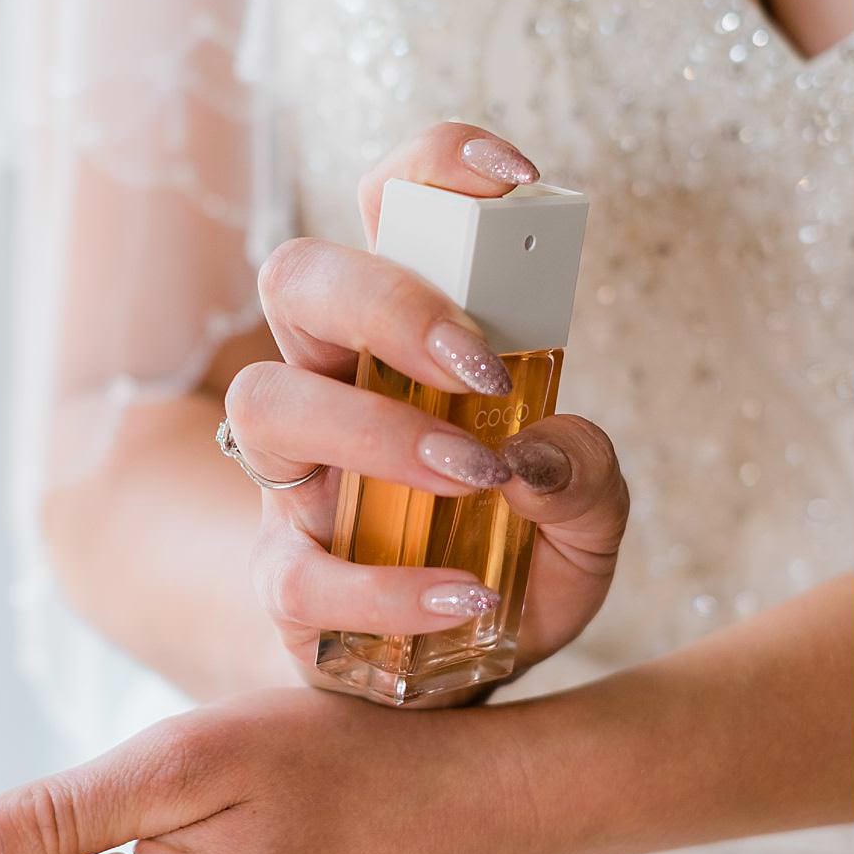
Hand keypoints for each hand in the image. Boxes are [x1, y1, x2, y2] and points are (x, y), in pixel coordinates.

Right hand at [224, 123, 626, 694]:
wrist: (463, 685)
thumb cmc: (517, 565)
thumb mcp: (587, 525)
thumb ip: (589, 478)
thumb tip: (539, 454)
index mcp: (407, 341)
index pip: (391, 209)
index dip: (435, 168)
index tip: (517, 180)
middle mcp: (334, 386)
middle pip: (298, 277)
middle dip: (388, 302)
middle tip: (483, 368)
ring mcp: (297, 481)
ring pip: (265, 401)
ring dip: (376, 431)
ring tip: (475, 476)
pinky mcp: (285, 580)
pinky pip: (298, 571)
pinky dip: (389, 587)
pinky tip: (467, 597)